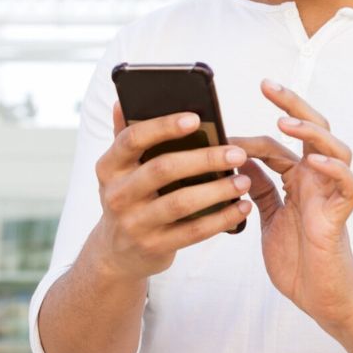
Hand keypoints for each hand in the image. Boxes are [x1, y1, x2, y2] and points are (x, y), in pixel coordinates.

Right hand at [87, 103, 252, 282]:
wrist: (116, 252)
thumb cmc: (129, 196)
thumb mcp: (120, 169)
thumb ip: (125, 135)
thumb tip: (123, 100)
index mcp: (109, 166)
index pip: (132, 139)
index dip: (164, 127)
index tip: (196, 118)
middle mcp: (116, 194)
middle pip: (163, 169)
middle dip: (204, 159)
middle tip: (237, 153)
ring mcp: (134, 223)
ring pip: (181, 203)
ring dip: (217, 190)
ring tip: (244, 180)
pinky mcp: (154, 247)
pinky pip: (193, 232)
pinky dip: (221, 219)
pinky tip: (242, 208)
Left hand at [232, 80, 352, 331]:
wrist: (320, 298)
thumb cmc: (297, 259)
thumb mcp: (267, 216)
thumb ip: (258, 187)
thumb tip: (238, 158)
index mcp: (298, 178)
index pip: (280, 141)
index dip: (253, 131)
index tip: (223, 127)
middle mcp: (317, 179)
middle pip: (313, 129)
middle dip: (292, 104)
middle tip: (267, 85)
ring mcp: (332, 194)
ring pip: (336, 148)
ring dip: (311, 132)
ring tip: (285, 122)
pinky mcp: (342, 215)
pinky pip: (348, 185)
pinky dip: (334, 169)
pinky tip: (313, 161)